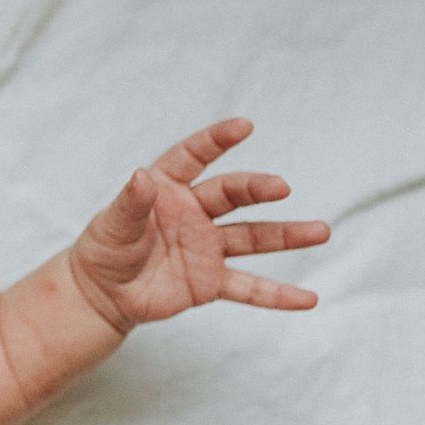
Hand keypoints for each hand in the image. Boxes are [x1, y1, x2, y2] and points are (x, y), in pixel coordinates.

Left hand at [69, 118, 328, 333]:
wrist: (104, 292)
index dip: (216, 141)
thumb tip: (140, 175)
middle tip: (280, 187)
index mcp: (168, 188)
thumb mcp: (112, 224)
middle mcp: (195, 213)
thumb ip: (130, 202)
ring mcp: (207, 247)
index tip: (243, 126)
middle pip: (231, 195)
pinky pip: (249, 288)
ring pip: (252, 238)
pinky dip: (277, 295)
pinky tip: (308, 298)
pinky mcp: (211, 282)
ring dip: (286, 235)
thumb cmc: (105, 248)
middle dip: (256, 189)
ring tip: (320, 231)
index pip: (193, 157)